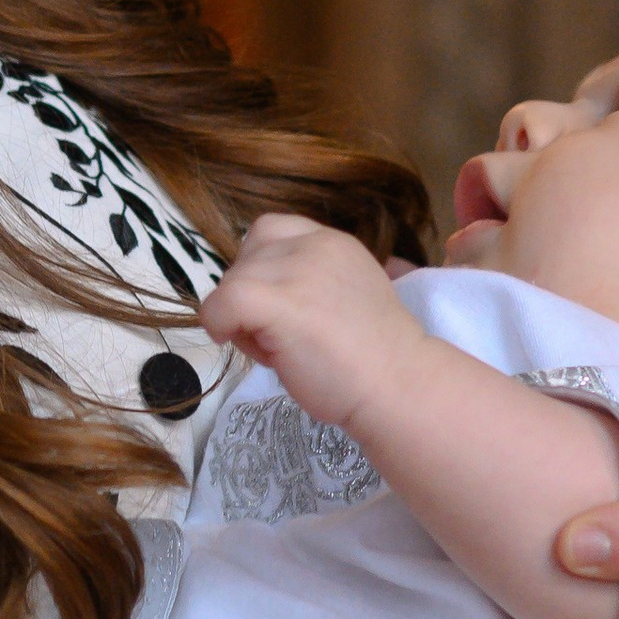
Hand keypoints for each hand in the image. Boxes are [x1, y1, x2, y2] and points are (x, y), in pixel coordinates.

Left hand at [200, 214, 422, 433]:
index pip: (272, 231)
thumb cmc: (374, 361)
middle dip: (251, 294)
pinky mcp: (277, 300)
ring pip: (233, 280)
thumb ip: (309, 284)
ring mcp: (296, 269)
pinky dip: (219, 322)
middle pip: (248, 255)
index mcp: (334, 243)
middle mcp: (315, 244)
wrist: (399, 387)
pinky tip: (239, 343)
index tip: (275, 306)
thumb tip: (261, 297)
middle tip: (277, 336)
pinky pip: (222, 301)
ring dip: (240, 316)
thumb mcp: (343, 298)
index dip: (260, 268)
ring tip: (274, 348)